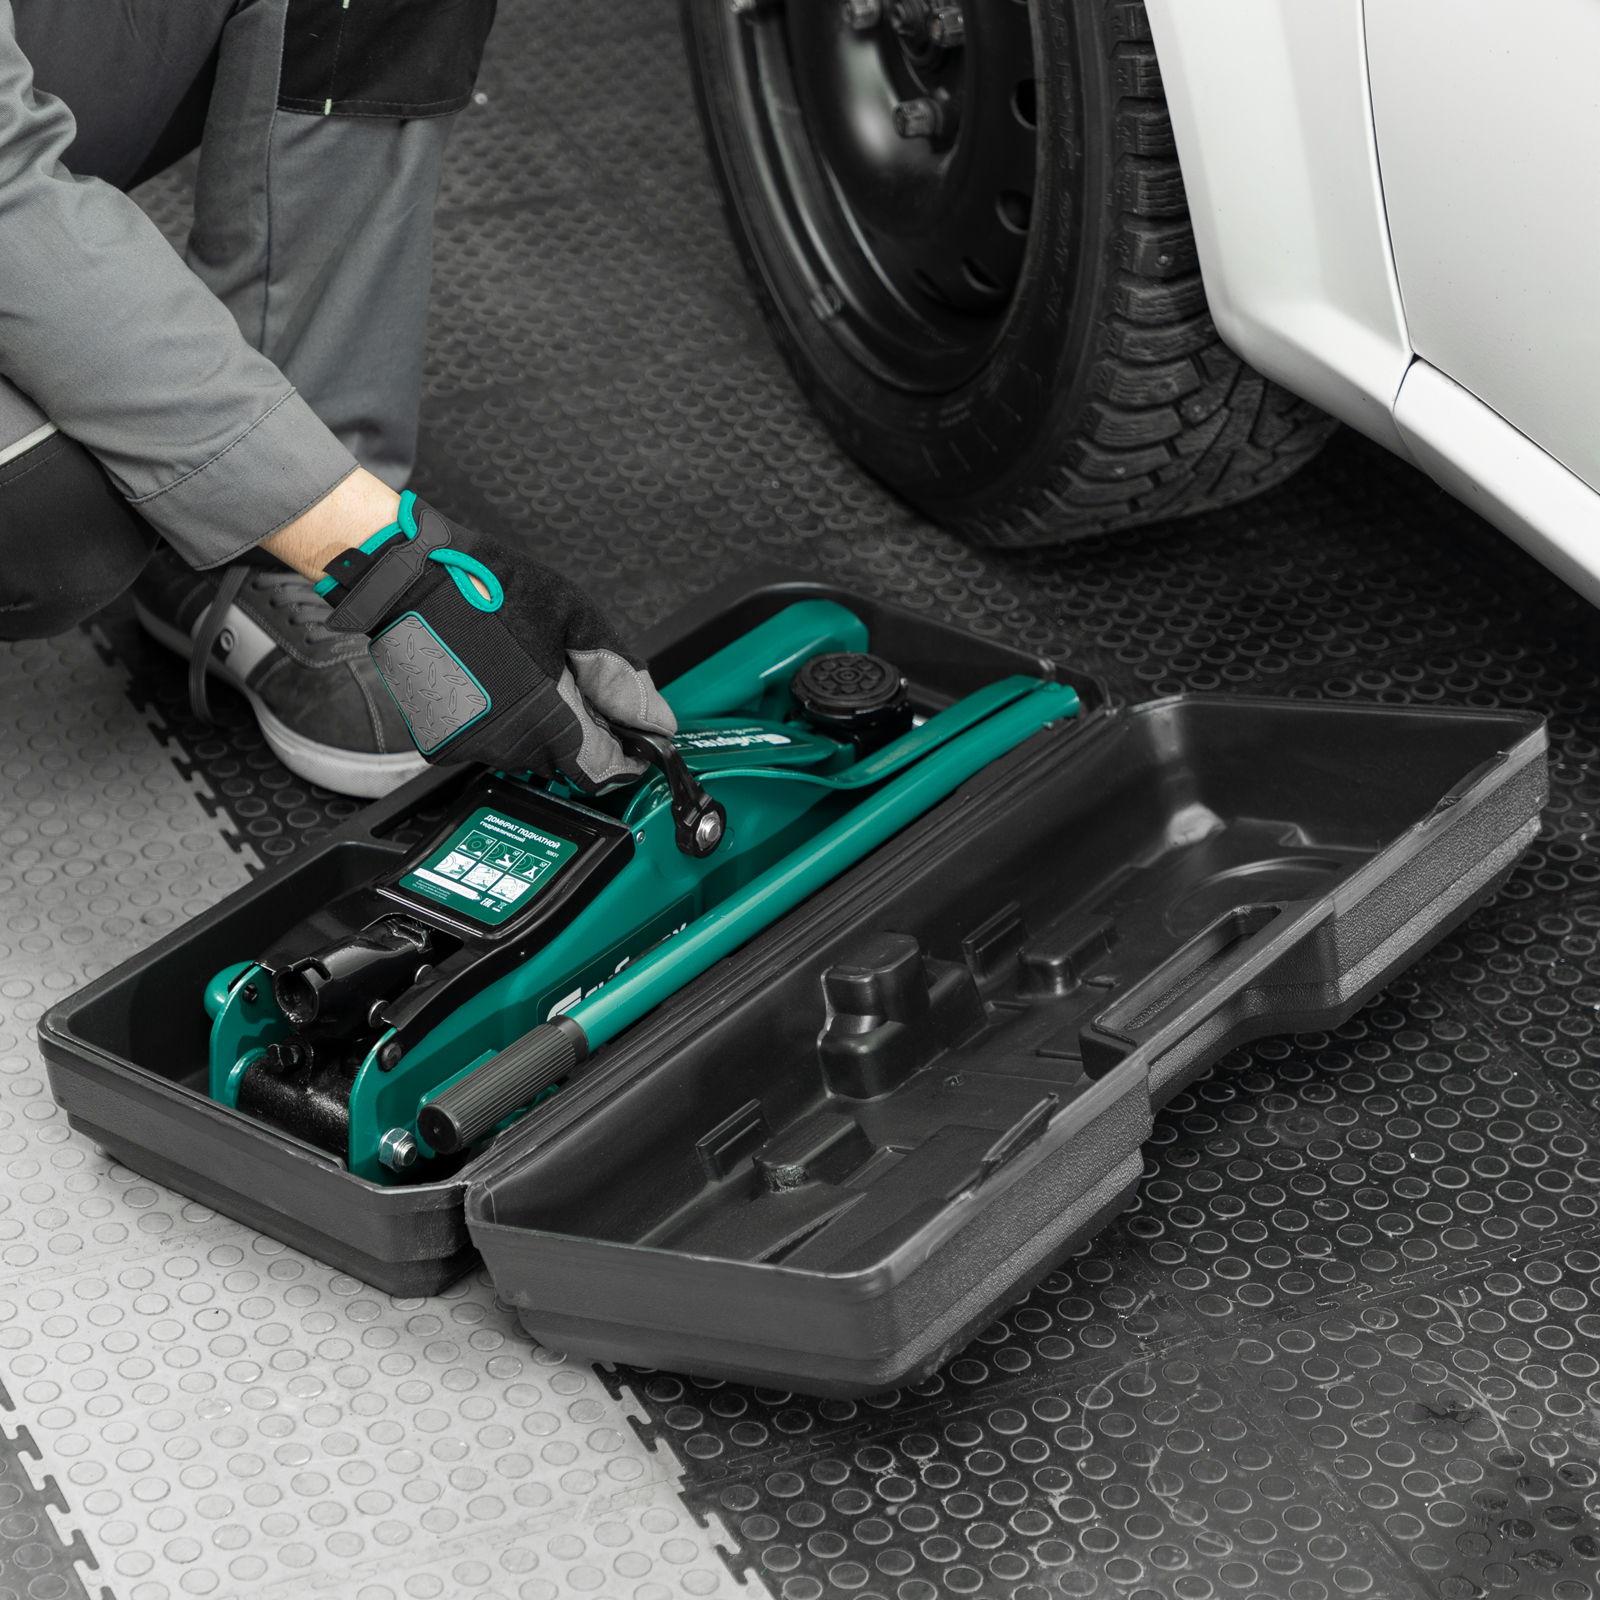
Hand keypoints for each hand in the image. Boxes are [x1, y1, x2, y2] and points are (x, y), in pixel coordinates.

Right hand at [315, 493, 674, 785]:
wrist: (406, 580)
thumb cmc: (486, 587)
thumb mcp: (575, 617)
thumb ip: (619, 675)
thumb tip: (654, 721)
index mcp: (549, 719)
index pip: (603, 772)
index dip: (624, 756)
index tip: (631, 738)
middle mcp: (510, 745)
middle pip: (567, 763)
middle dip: (582, 732)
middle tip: (572, 683)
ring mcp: (473, 747)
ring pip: (529, 755)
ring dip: (541, 727)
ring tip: (526, 672)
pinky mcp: (442, 744)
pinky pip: (491, 745)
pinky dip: (502, 723)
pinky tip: (494, 681)